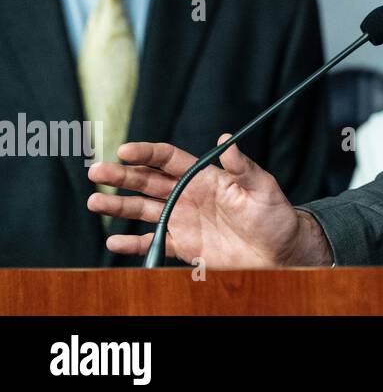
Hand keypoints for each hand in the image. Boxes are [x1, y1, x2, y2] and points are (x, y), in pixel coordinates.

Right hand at [86, 135, 317, 267]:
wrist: (278, 251)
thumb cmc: (274, 215)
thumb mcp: (262, 187)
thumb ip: (243, 166)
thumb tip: (227, 140)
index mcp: (205, 177)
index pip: (169, 159)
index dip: (147, 153)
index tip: (125, 150)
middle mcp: (188, 195)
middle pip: (148, 182)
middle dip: (121, 176)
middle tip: (96, 171)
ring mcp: (183, 220)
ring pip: (143, 210)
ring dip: (118, 206)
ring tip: (94, 201)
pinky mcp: (183, 245)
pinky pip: (152, 243)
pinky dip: (132, 244)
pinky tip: (113, 241)